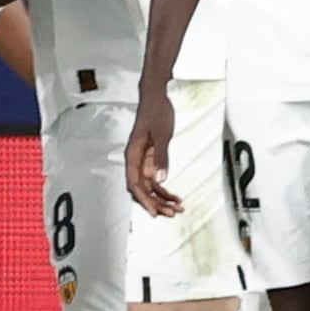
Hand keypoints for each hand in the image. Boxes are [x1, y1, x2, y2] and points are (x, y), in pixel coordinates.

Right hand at [126, 89, 182, 215]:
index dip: (144, 200)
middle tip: (171, 213)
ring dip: (161, 199)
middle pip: (141, 189)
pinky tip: (174, 197)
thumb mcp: (162, 134)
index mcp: (133, 155)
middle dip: (155, 203)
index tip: (154, 212)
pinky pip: (155, 179)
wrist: (156, 97)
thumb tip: (161, 179)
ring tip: (176, 208)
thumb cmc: (156, 112)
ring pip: (149, 187)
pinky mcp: (150, 158)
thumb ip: (161, 157)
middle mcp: (135, 160)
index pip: (135, 184)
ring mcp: (143, 160)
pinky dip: (164, 190)